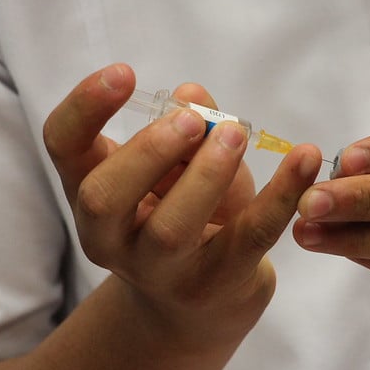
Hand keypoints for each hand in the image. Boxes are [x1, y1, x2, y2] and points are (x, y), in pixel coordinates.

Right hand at [44, 64, 322, 349]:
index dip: (85, 106)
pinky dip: (282, 193)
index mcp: (92, 193)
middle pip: (104, 196)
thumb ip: (185, 127)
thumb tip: (192, 93)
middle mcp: (111, 237)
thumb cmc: (187, 212)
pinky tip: (305, 157)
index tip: (125, 72)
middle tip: (190, 120)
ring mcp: (160, 271)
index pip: (63, 146)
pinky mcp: (217, 283)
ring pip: (169, 228)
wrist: (205, 298)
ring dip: (206, 173)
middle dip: (148, 151)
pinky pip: (251, 235)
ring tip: (234, 133)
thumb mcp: (181, 165)